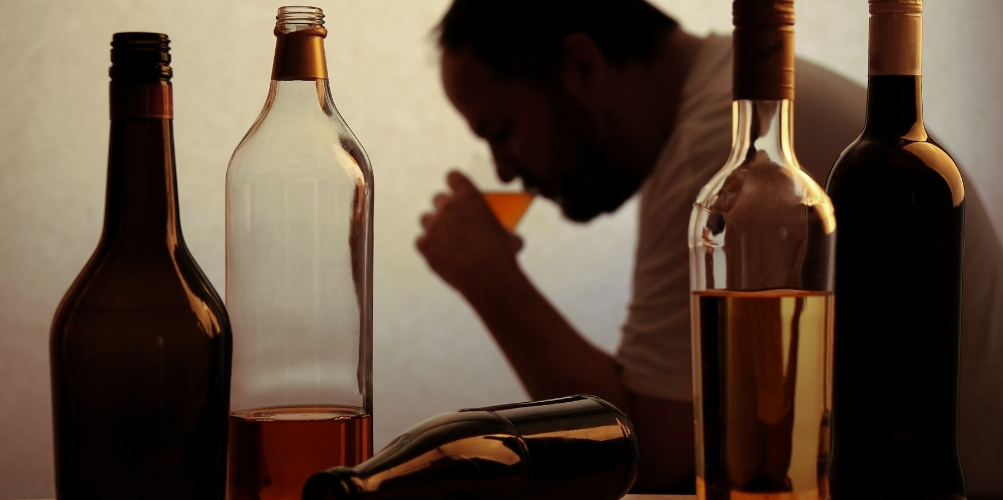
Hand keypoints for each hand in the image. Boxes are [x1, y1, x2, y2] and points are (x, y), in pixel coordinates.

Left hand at [416, 171, 523, 293]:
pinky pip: (420, 241)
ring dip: (434, 225)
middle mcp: (447, 206)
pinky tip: (440, 255)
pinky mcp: (424, 245)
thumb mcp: (509, 235)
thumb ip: (502, 230)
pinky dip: (428, 247)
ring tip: (445, 238)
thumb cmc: (503, 255)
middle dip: (445, 207)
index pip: (453, 176)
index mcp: (469, 196)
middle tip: (454, 220)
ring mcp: (433, 225)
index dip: (455, 183)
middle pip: (438, 198)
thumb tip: (512, 239)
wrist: (488, 278)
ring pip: (425, 218)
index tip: (457, 190)